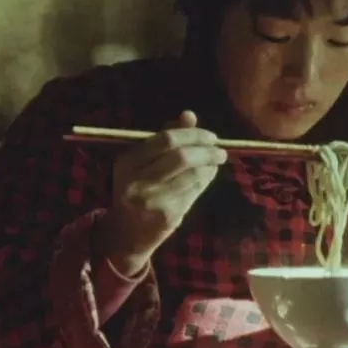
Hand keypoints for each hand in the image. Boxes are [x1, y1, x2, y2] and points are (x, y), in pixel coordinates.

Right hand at [97, 111, 226, 275]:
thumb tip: (189, 115)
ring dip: (210, 166)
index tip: (211, 136)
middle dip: (207, 151)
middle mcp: (137, 181)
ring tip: (215, 162)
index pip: (166, 139)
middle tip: (220, 151)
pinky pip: (195, 192)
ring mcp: (153, 200)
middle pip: (182, 157)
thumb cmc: (137, 188)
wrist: (127, 232)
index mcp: (127, 162)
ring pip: (193, 175)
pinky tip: (207, 176)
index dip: (193, 135)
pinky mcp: (168, 216)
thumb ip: (166, 137)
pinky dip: (206, 180)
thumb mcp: (142, 162)